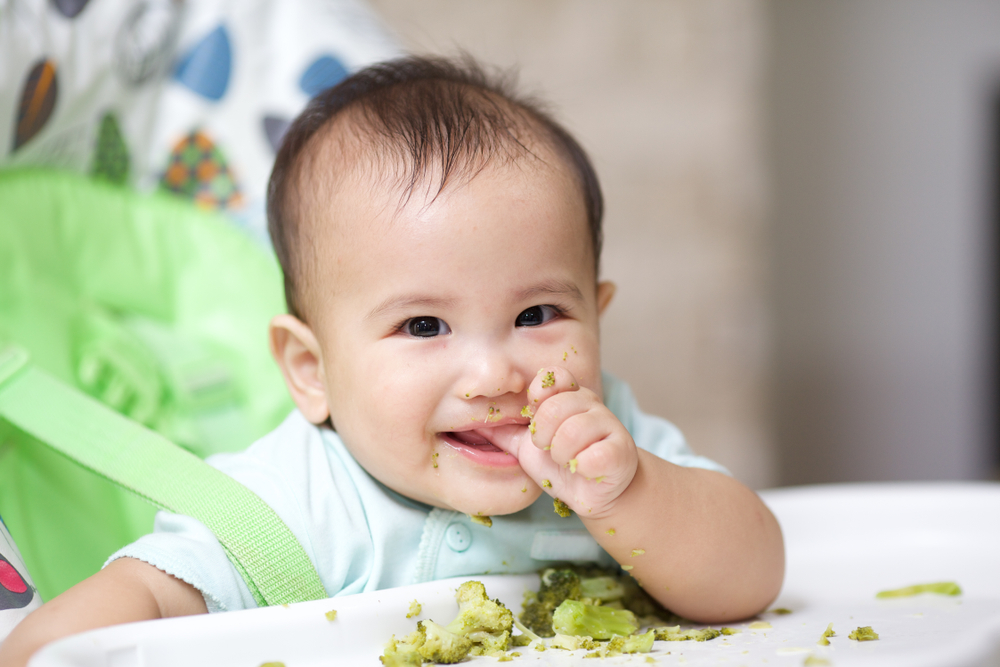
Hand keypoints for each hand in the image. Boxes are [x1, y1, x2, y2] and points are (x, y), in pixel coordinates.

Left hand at [506, 367, 638, 518]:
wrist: (598, 491)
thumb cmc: (562, 463)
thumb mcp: (527, 447)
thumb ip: (503, 432)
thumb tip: (470, 422)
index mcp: (567, 396)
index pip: (552, 376)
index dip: (539, 394)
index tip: (535, 414)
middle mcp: (590, 403)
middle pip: (554, 408)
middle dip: (543, 436)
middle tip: (550, 449)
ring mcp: (609, 425)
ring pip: (572, 432)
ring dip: (562, 455)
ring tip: (568, 461)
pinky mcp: (620, 451)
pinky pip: (594, 455)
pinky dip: (583, 467)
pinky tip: (585, 470)